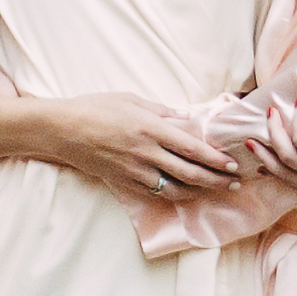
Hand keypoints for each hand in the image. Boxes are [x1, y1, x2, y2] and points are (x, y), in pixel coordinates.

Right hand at [49, 93, 245, 203]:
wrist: (62, 130)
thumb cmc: (96, 108)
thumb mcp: (132, 99)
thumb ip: (162, 111)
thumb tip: (186, 117)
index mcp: (151, 129)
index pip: (192, 148)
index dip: (215, 159)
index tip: (232, 164)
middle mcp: (146, 153)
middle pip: (190, 173)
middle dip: (216, 180)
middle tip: (234, 184)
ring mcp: (135, 171)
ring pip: (175, 189)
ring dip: (199, 192)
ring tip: (214, 190)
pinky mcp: (124, 183)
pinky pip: (154, 193)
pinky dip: (173, 195)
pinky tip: (185, 194)